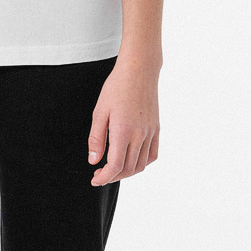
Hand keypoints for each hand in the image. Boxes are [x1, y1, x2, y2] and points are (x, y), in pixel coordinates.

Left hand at [87, 57, 160, 185]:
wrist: (139, 71)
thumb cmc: (116, 88)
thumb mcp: (99, 112)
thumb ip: (96, 139)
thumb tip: (93, 161)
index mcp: (124, 131)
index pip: (116, 166)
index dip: (104, 178)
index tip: (95, 180)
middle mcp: (140, 135)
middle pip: (128, 169)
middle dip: (113, 177)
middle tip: (100, 174)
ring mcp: (150, 133)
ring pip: (141, 165)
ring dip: (127, 172)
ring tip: (114, 169)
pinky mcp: (156, 129)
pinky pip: (152, 154)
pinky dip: (142, 163)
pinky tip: (131, 160)